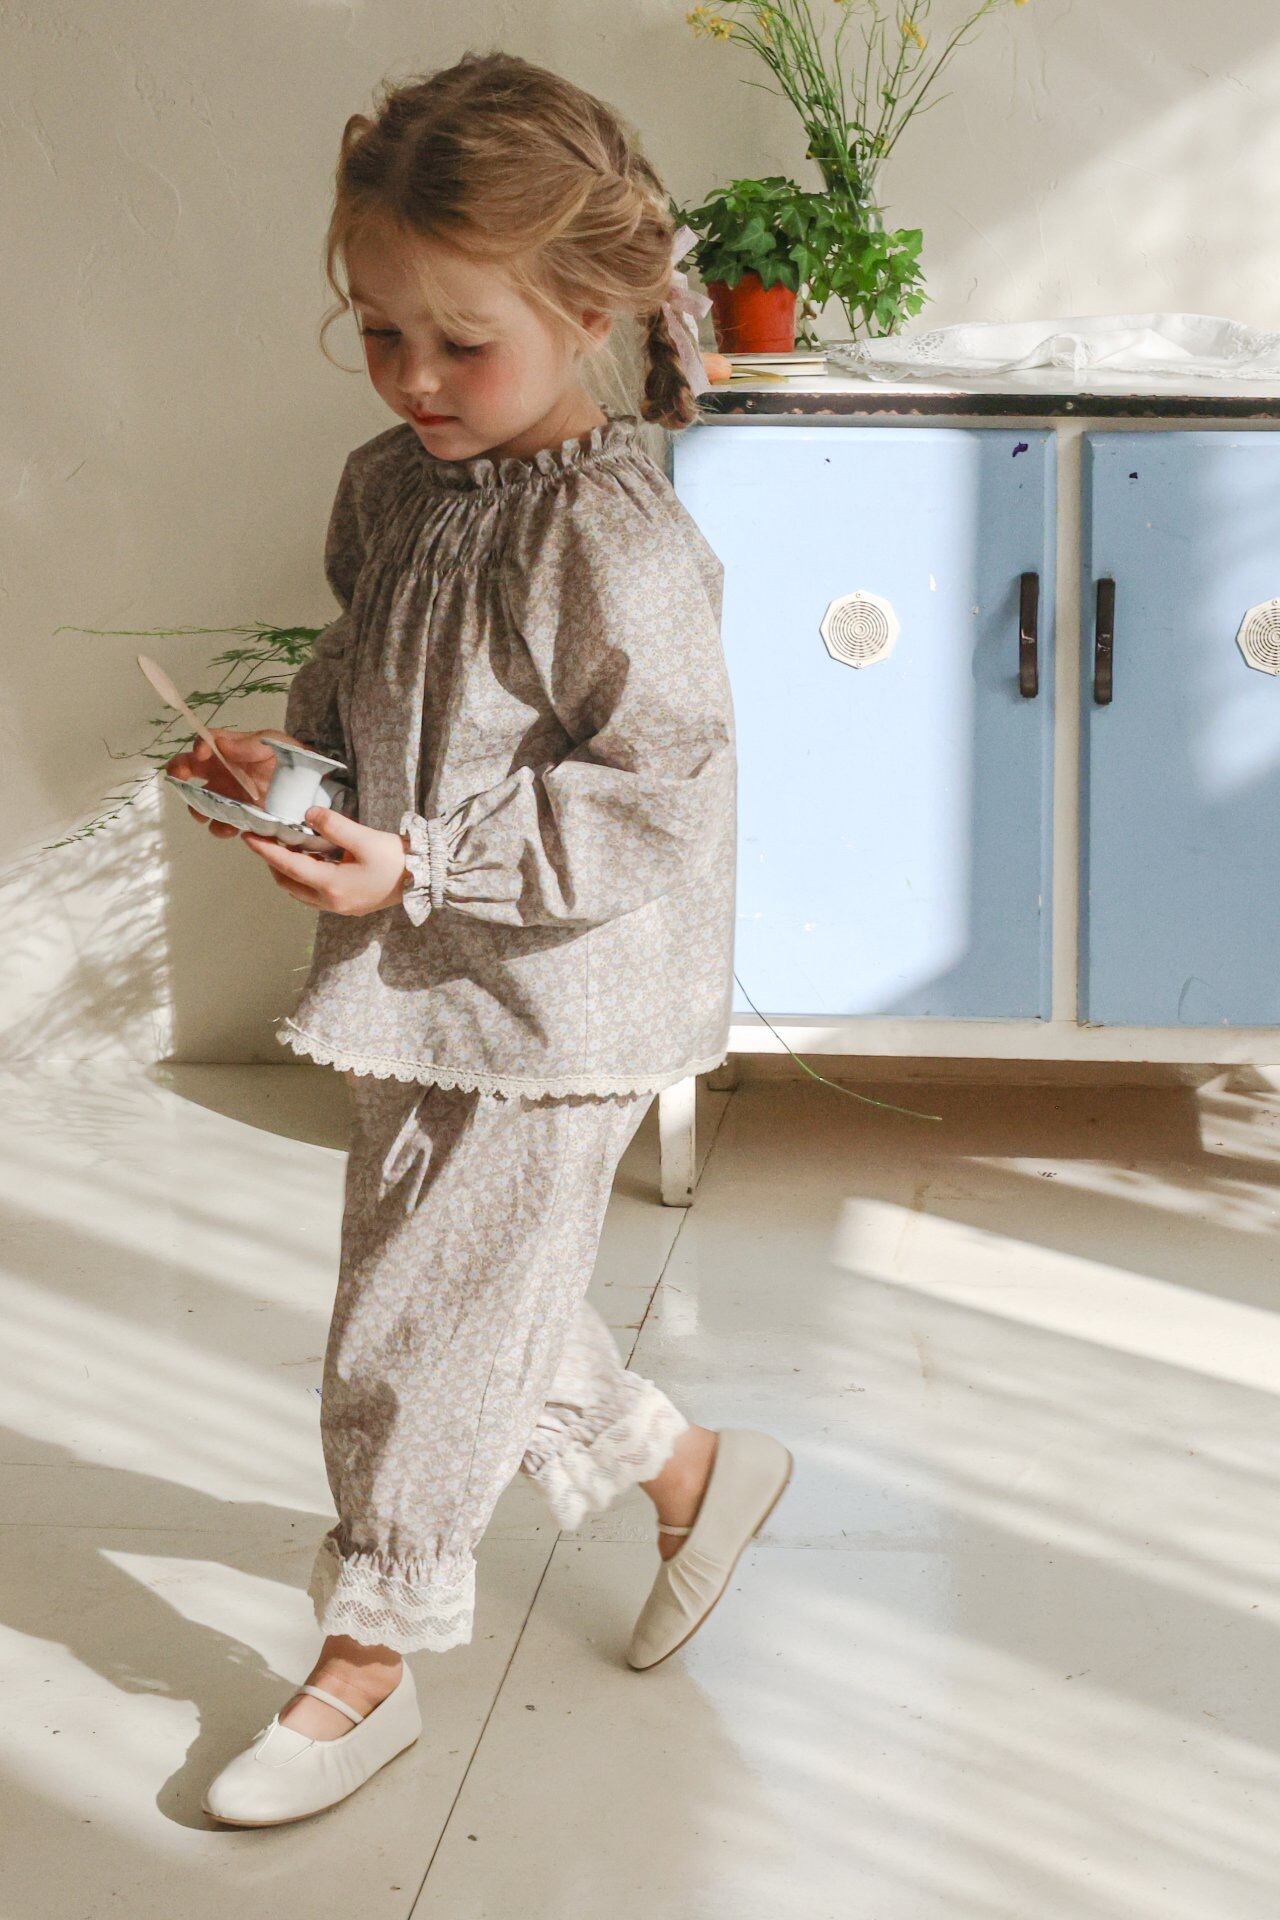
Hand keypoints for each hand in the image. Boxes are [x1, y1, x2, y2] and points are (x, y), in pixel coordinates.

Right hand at [164, 728, 307, 839]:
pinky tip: (230, 828)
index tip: (201, 754)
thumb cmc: (291, 759)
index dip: (198, 746)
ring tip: (206, 813)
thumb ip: (250, 744)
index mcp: (229, 750)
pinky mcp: (239, 816)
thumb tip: (220, 743)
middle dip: (179, 774)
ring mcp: (228, 795)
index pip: (205, 742)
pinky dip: (219, 827)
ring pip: (200, 801)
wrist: (310, 788)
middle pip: (189, 770)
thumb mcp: (275, 743)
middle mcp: (222, 771)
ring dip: (197, 807)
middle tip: (182, 781)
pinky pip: (220, 824)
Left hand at [241, 806, 408, 915]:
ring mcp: (339, 907)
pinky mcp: (347, 906)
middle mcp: (329, 902)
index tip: (248, 836)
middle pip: (287, 883)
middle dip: (273, 863)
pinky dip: (304, 878)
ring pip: (299, 892)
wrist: (424, 878)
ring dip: (288, 872)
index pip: (287, 866)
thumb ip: (333, 825)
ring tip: (289, 848)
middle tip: (269, 839)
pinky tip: (312, 861)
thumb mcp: (364, 838)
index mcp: (331, 886)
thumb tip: (308, 815)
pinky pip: (313, 895)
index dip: (264, 850)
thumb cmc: (395, 859)